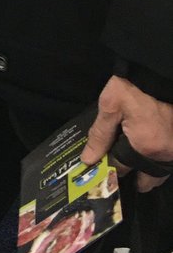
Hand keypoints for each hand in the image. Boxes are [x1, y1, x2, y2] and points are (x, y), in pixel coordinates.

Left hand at [82, 75, 172, 191]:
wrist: (157, 72)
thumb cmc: (133, 86)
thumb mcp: (111, 106)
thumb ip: (99, 135)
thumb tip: (88, 160)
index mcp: (146, 148)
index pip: (123, 169)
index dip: (110, 168)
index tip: (101, 165)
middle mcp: (166, 154)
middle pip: (147, 180)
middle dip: (134, 178)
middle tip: (119, 168)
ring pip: (161, 173)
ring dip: (147, 172)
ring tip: (132, 162)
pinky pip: (168, 160)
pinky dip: (158, 161)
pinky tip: (146, 152)